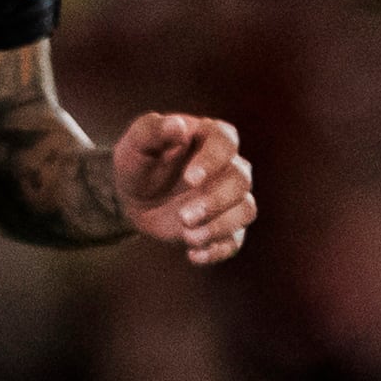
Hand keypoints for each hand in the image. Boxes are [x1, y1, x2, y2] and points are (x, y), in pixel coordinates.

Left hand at [111, 111, 255, 262]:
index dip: (213, 160)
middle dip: (215, 201)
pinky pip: (235, 240)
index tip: (189, 178)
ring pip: (246, 210)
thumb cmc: (139, 162)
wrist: (134, 196)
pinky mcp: (224, 225)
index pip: (226, 141)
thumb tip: (178, 126)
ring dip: (220, 226)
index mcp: (210, 137)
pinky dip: (218, 250)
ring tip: (188, 236)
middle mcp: (227, 165)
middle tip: (184, 216)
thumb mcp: (136, 144)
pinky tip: (193, 254)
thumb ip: (152, 130)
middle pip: (241, 180)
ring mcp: (229, 197)